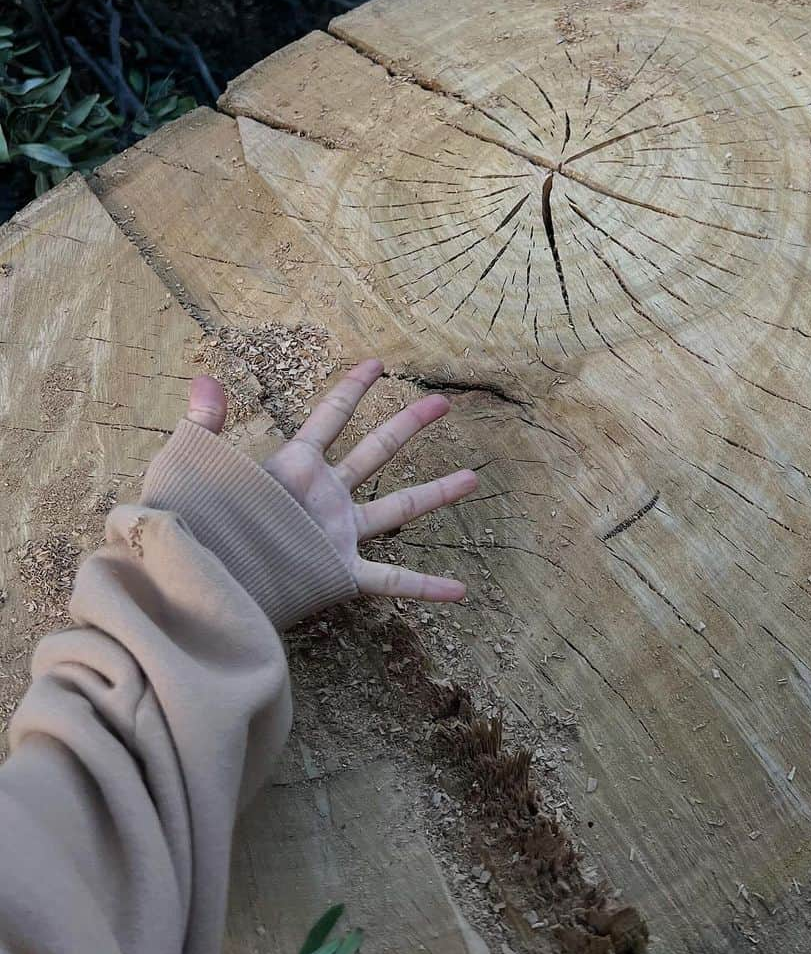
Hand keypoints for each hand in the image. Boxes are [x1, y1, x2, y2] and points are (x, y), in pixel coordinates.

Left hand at [186, 359, 473, 601]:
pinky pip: (393, 581)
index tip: (376, 363)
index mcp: (296, 468)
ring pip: (398, 508)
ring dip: (435, 493)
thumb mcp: (197, 469)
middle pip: (377, 451)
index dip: (351, 389)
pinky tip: (458, 590)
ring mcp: (338, 534)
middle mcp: (325, 497)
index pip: (330, 418)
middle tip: (442, 402)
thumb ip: (204, 425)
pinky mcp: (340, 573)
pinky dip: (425, 587)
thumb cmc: (195, 526)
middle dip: (409, 424)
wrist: (199, 580)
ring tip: (472, 478)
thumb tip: (205, 378)